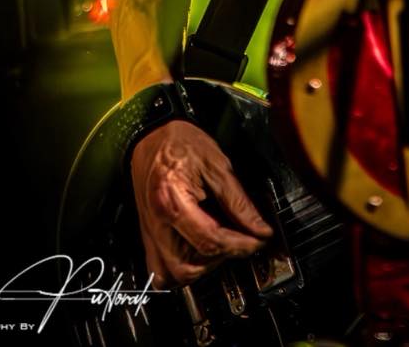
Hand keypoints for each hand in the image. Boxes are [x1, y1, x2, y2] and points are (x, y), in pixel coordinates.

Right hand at [129, 119, 273, 287]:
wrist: (152, 134)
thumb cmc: (180, 143)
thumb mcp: (217, 164)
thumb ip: (239, 201)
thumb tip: (260, 228)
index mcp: (172, 200)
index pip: (210, 239)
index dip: (241, 245)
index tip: (260, 240)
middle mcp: (156, 222)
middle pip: (189, 266)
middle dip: (221, 258)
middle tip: (240, 241)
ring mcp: (149, 232)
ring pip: (174, 275)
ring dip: (201, 267)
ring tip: (220, 244)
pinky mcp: (148, 235)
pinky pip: (160, 270)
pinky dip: (180, 270)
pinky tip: (198, 252)